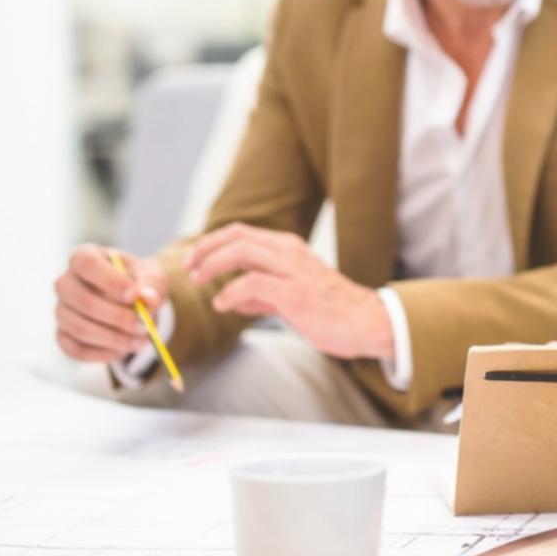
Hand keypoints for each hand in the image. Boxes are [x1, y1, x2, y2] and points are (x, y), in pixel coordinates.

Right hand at [54, 244, 166, 361]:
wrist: (132, 299)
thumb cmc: (138, 282)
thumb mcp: (151, 277)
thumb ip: (151, 285)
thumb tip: (146, 299)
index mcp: (84, 256)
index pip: (86, 264)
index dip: (109, 281)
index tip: (133, 296)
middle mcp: (65, 282)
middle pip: (82, 300)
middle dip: (116, 317)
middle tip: (142, 326)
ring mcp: (61, 310)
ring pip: (80, 328)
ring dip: (113, 338)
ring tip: (141, 341)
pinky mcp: (62, 335)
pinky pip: (76, 350)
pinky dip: (103, 353)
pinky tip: (124, 350)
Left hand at [186, 222, 391, 360]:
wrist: (366, 322)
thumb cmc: (331, 311)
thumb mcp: (291, 297)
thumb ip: (262, 295)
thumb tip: (233, 300)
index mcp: (288, 249)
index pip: (241, 233)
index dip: (212, 243)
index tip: (194, 261)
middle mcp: (289, 252)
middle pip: (236, 236)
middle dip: (205, 250)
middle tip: (190, 268)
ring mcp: (293, 271)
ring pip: (242, 251)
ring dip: (213, 265)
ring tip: (199, 281)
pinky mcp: (295, 293)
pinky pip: (253, 283)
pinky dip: (231, 292)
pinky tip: (223, 305)